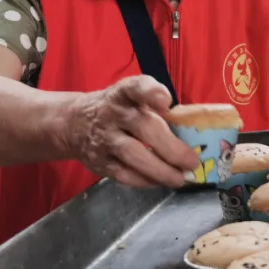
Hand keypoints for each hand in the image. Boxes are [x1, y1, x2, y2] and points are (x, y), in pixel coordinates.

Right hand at [64, 75, 199, 188]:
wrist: (76, 123)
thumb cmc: (119, 109)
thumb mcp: (133, 98)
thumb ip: (157, 108)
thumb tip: (193, 131)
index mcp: (124, 93)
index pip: (136, 87)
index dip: (151, 93)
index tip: (166, 102)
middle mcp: (113, 113)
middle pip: (143, 128)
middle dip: (171, 148)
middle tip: (192, 161)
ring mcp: (104, 139)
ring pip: (133, 155)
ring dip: (160, 170)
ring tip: (180, 178)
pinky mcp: (99, 162)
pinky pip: (124, 174)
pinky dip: (145, 180)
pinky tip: (160, 182)